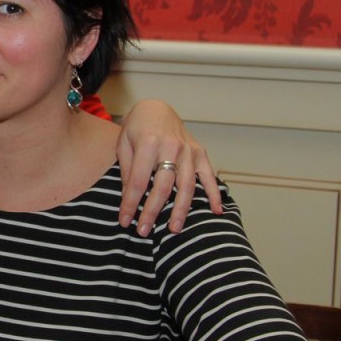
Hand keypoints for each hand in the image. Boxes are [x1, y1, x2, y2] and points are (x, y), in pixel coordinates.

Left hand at [116, 99, 220, 235]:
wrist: (156, 109)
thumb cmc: (136, 128)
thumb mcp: (123, 144)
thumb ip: (127, 170)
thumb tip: (129, 198)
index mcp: (148, 144)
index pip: (138, 181)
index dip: (130, 203)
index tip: (124, 221)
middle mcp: (171, 148)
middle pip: (163, 187)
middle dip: (152, 212)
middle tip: (143, 232)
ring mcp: (189, 151)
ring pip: (186, 186)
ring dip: (180, 210)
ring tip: (173, 229)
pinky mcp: (200, 153)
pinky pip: (209, 176)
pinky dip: (215, 194)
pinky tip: (217, 211)